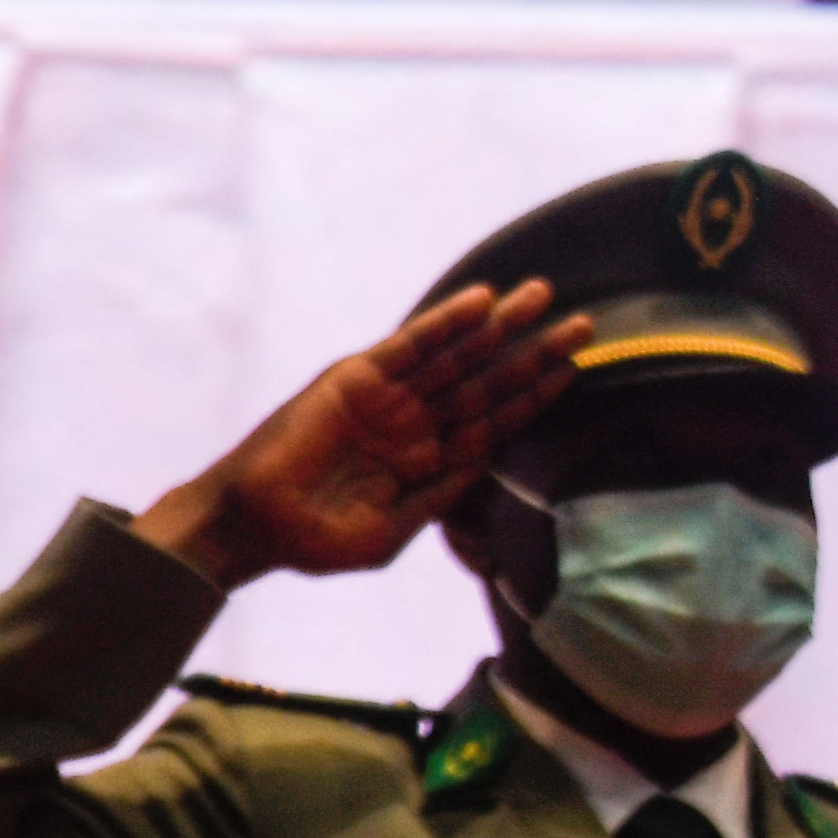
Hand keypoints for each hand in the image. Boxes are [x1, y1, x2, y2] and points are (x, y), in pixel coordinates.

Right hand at [137, 281, 588, 590]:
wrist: (252, 526)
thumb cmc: (314, 541)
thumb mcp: (391, 531)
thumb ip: (439, 497)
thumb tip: (489, 464)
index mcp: (428, 461)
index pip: (495, 421)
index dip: (536, 394)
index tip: (578, 368)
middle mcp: (414, 422)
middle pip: (487, 381)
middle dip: (533, 352)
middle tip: (585, 324)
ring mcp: (387, 398)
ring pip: (455, 355)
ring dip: (499, 327)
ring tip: (542, 296)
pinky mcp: (355, 378)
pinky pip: (409, 345)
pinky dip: (444, 323)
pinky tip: (481, 302)